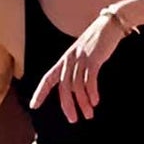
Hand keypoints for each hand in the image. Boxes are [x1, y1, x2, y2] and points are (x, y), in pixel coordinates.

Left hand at [29, 7, 130, 122]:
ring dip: (83, 102)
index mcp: (64, 60)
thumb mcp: (82, 55)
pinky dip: (92, 92)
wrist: (110, 24)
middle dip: (68, 105)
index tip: (34, 106)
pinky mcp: (94, 58)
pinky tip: (95, 101)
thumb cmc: (96, 42)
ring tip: (89, 114)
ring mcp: (81, 59)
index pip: (48, 78)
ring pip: (78, 86)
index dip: (40, 92)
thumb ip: (76, 69)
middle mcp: (69, 60)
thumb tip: (76, 88)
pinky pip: (90, 79)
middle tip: (73, 119)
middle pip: (64, 87)